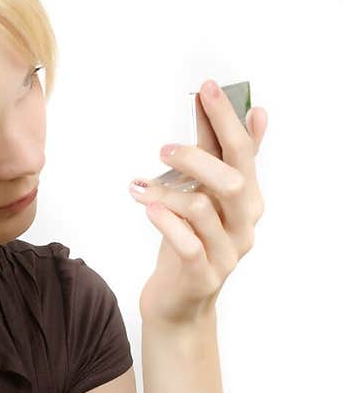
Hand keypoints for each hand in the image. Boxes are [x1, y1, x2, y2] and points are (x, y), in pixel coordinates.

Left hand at [128, 80, 267, 326]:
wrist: (179, 303)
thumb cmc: (191, 243)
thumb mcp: (206, 197)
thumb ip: (222, 156)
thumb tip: (252, 111)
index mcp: (248, 200)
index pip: (243, 152)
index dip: (226, 119)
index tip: (206, 89)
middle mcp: (244, 225)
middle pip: (232, 180)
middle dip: (197, 156)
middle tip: (163, 148)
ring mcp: (226, 252)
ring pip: (204, 209)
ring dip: (168, 192)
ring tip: (140, 187)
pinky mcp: (203, 275)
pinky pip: (187, 243)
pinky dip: (165, 222)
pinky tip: (147, 208)